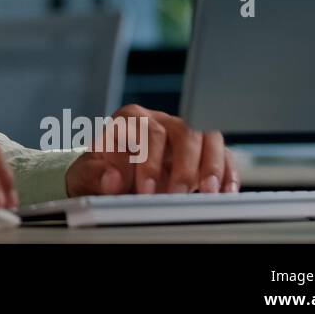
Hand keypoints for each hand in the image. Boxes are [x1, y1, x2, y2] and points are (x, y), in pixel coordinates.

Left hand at [64, 104, 239, 196]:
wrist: (108, 180)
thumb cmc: (98, 174)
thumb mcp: (87, 175)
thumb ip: (95, 176)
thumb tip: (113, 177)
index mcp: (131, 119)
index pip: (148, 130)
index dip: (150, 161)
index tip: (147, 190)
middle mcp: (161, 121)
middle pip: (184, 130)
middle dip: (183, 165)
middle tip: (176, 195)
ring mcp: (184, 135)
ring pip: (208, 137)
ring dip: (212, 165)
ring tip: (208, 192)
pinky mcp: (202, 153)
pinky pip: (224, 155)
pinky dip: (228, 173)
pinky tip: (225, 193)